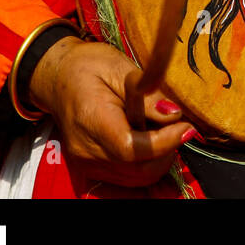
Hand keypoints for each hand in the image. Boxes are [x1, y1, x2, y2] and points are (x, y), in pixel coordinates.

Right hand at [28, 38, 192, 186]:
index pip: (132, 148)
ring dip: (159, 159)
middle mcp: (86, 150)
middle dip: (167, 151)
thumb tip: (174, 115)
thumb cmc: (89, 67)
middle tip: (177, 126)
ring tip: (162, 130)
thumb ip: (147, 94)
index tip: (186, 126)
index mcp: (90, 119)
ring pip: (137, 178)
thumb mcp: (120, 68)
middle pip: (138, 169)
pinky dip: (146, 163)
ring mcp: (87, 163)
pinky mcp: (91, 168)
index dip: (165, 142)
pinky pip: (128, 177)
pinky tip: (149, 140)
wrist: (58, 78)